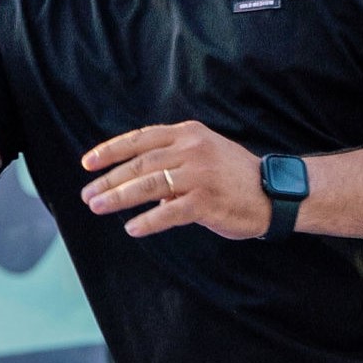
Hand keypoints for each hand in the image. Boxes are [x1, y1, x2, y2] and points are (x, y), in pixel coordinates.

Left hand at [81, 120, 272, 239]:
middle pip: (140, 163)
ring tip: (98, 207)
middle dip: (110, 180)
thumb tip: (137, 182)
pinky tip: (132, 228)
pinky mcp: (207, 201)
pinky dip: (148, 221)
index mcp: (188, 133)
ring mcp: (200, 175)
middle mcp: (192, 149)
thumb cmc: (233, 175)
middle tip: (87, 195)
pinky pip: (170, 213)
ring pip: (150, 185)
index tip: (88, 163)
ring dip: (119, 197)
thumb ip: (171, 159)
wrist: (274, 192)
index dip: (111, 150)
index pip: (140, 139)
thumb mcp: (203, 152)